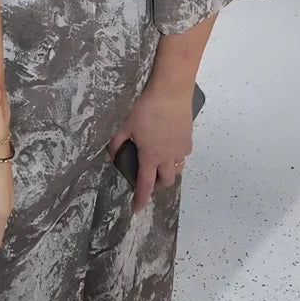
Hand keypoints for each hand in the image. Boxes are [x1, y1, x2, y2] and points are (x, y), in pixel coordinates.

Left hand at [107, 85, 192, 212]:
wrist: (171, 92)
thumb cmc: (146, 107)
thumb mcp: (126, 124)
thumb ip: (117, 142)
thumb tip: (111, 155)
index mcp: (150, 155)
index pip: (145, 184)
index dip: (141, 199)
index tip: (137, 209)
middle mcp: (168, 157)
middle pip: (165, 182)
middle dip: (157, 184)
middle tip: (148, 176)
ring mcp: (181, 149)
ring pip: (177, 170)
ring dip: (167, 172)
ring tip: (159, 162)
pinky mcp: (188, 139)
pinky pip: (183, 156)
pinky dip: (176, 157)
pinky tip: (169, 146)